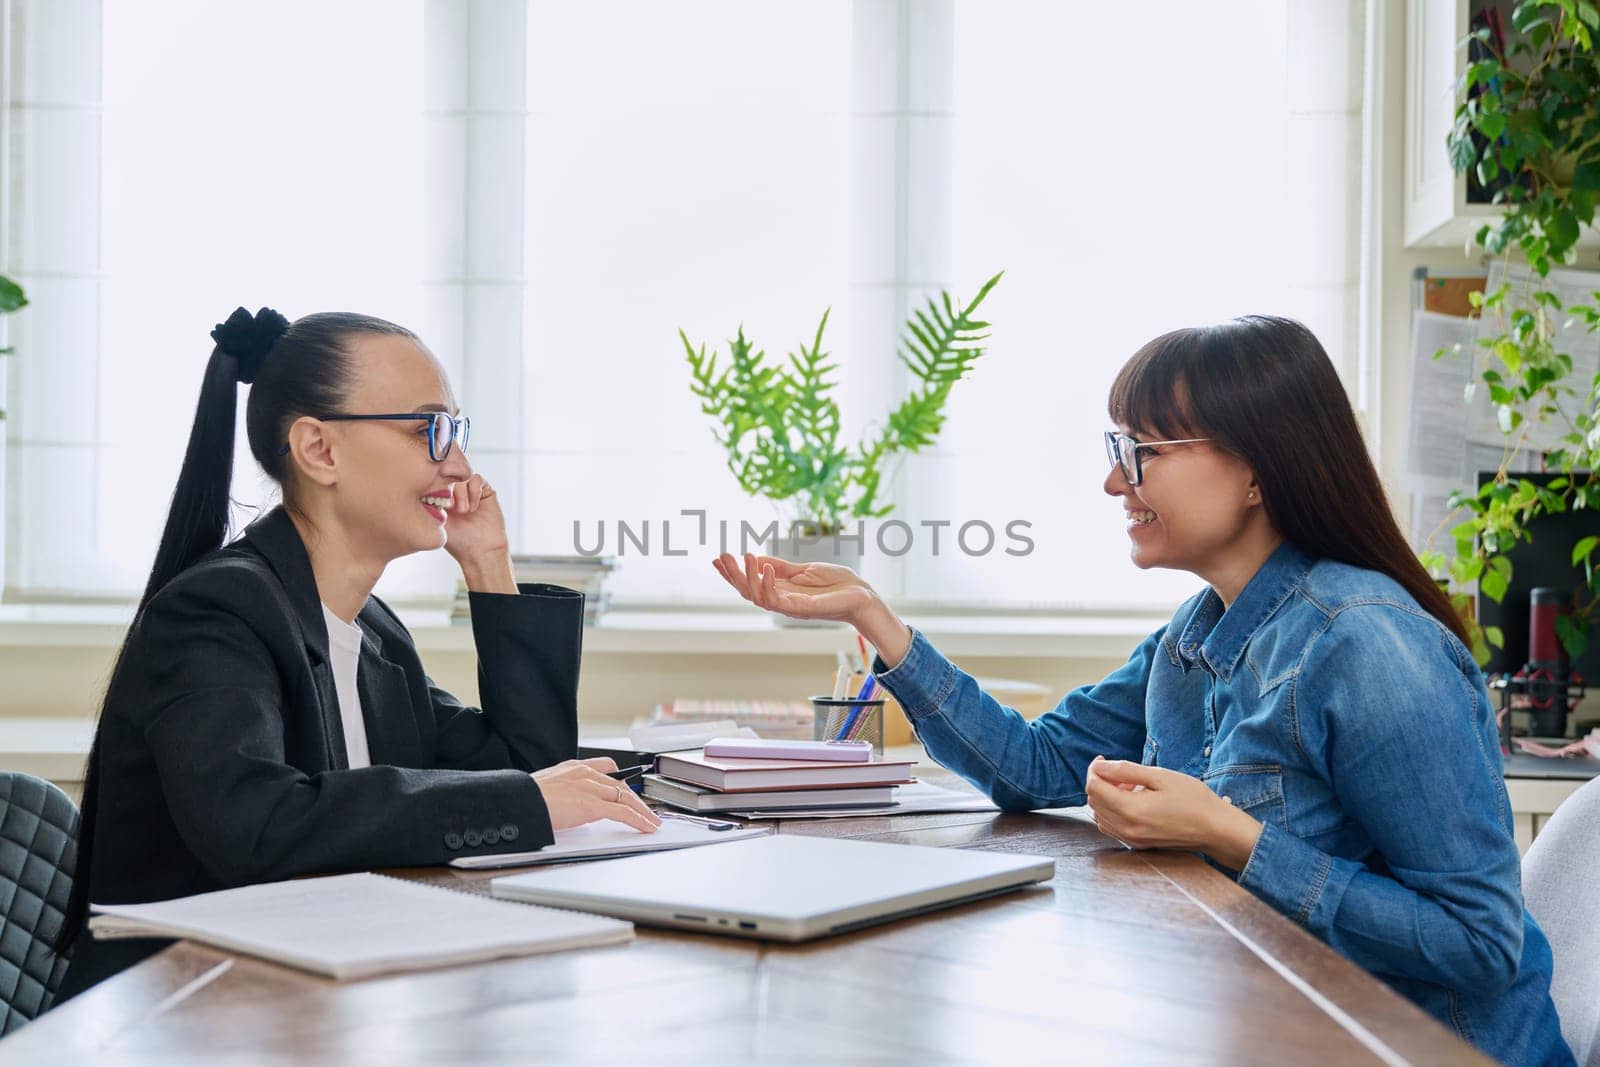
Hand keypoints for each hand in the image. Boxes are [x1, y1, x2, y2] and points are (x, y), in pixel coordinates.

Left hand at [441, 474, 512, 588]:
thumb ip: (430, 500)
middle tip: (449, 505)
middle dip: (448, 487)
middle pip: (448, 474)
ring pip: (462, 476)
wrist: (480, 550)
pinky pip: (476, 479)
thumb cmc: (458, 541)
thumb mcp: (436, 519)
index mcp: (441, 498)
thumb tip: (423, 483)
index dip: (434, 483)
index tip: (435, 498)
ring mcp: (470, 491)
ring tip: (463, 511)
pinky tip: (474, 508)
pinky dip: (473, 491)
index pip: (435, 479)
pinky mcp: (485, 492)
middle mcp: (455, 493)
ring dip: (461, 493)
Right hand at [531, 758, 661, 833]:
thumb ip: (562, 793)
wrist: (518, 801)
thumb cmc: (526, 799)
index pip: (606, 767)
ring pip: (626, 797)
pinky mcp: (592, 805)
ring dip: (642, 811)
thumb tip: (569, 806)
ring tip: (652, 822)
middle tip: (646, 810)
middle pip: (620, 784)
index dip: (620, 779)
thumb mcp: (547, 789)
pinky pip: (623, 812)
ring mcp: (590, 788)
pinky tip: (646, 826)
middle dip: (635, 799)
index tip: (626, 787)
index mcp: (573, 768)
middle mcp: (585, 774)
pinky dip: (638, 819)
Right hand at [712, 552, 876, 623]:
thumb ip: (782, 567)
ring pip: (757, 597)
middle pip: (748, 592)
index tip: (718, 559)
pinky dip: (767, 584)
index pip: (750, 585)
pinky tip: (765, 567)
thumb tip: (758, 558)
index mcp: (782, 592)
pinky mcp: (802, 608)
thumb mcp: (804, 570)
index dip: (733, 574)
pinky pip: (777, 600)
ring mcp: (790, 607)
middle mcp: (782, 602)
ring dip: (747, 577)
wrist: (863, 596)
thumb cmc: (838, 585)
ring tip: (743, 556)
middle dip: (732, 575)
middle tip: (721, 557)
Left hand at [1084, 757, 1261, 868]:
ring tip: (1130, 786)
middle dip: (1101, 782)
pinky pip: (1111, 826)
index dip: (1094, 770)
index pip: (1093, 788)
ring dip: (1106, 797)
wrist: (1215, 829)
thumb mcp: (1160, 776)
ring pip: (1099, 815)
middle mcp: (1127, 829)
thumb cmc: (1193, 799)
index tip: (1104, 760)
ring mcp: (1131, 840)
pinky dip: (1113, 811)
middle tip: (1122, 773)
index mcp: (1131, 810)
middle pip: (1093, 801)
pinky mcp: (1137, 844)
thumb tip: (1100, 766)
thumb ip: (1125, 770)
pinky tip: (1132, 801)